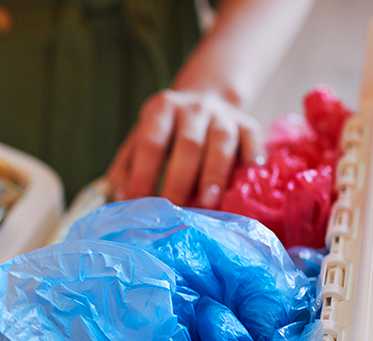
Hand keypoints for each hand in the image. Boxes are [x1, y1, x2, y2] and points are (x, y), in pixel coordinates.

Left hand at [106, 89, 264, 208]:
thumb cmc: (166, 131)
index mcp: (161, 109)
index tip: (139, 205)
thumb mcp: (139, 139)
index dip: (144, 175)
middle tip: (176, 210)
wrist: (206, 98)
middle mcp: (194, 108)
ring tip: (208, 202)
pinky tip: (249, 174)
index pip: (151, 143)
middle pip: (188, 144)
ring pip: (221, 142)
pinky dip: (252, 156)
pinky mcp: (249, 124)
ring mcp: (224, 115)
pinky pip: (253, 139)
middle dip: (180, 180)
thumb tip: (118, 199)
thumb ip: (126, 167)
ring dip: (215, 174)